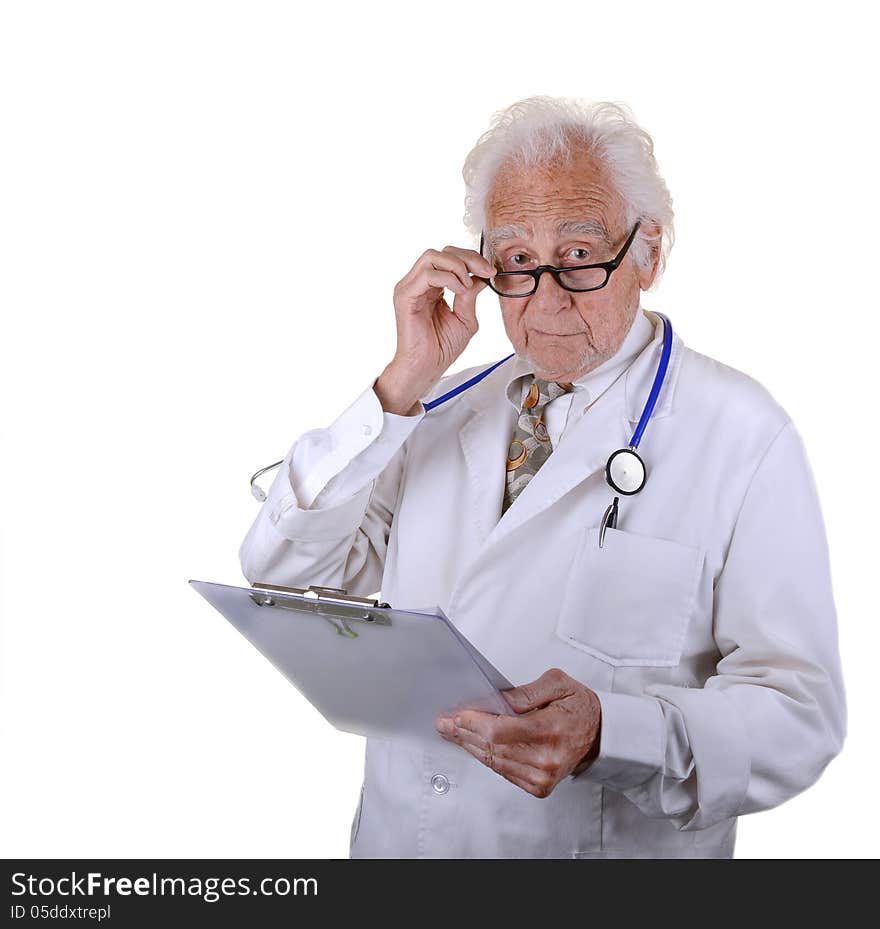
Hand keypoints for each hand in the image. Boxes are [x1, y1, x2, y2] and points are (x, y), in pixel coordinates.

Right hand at [375, 246, 493, 414]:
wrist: (426, 368)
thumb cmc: (441, 348)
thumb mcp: (465, 318)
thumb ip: (470, 295)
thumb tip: (481, 276)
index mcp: (430, 287)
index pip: (449, 258)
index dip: (471, 260)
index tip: (490, 272)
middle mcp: (417, 284)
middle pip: (441, 252)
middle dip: (467, 258)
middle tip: (485, 272)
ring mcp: (409, 288)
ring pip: (432, 256)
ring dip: (457, 267)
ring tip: (468, 286)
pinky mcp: (405, 296)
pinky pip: (427, 275)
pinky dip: (448, 278)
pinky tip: (459, 291)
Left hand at [435, 668, 601, 797]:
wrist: (600, 735)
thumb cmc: (579, 707)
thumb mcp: (558, 684)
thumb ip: (526, 692)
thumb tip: (497, 700)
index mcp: (551, 730)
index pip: (502, 730)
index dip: (475, 723)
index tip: (456, 715)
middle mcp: (546, 758)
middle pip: (493, 747)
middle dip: (464, 733)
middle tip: (444, 722)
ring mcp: (542, 776)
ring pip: (494, 761)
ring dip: (469, 746)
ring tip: (451, 732)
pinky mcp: (538, 786)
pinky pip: (503, 771)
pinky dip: (485, 757)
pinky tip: (472, 745)